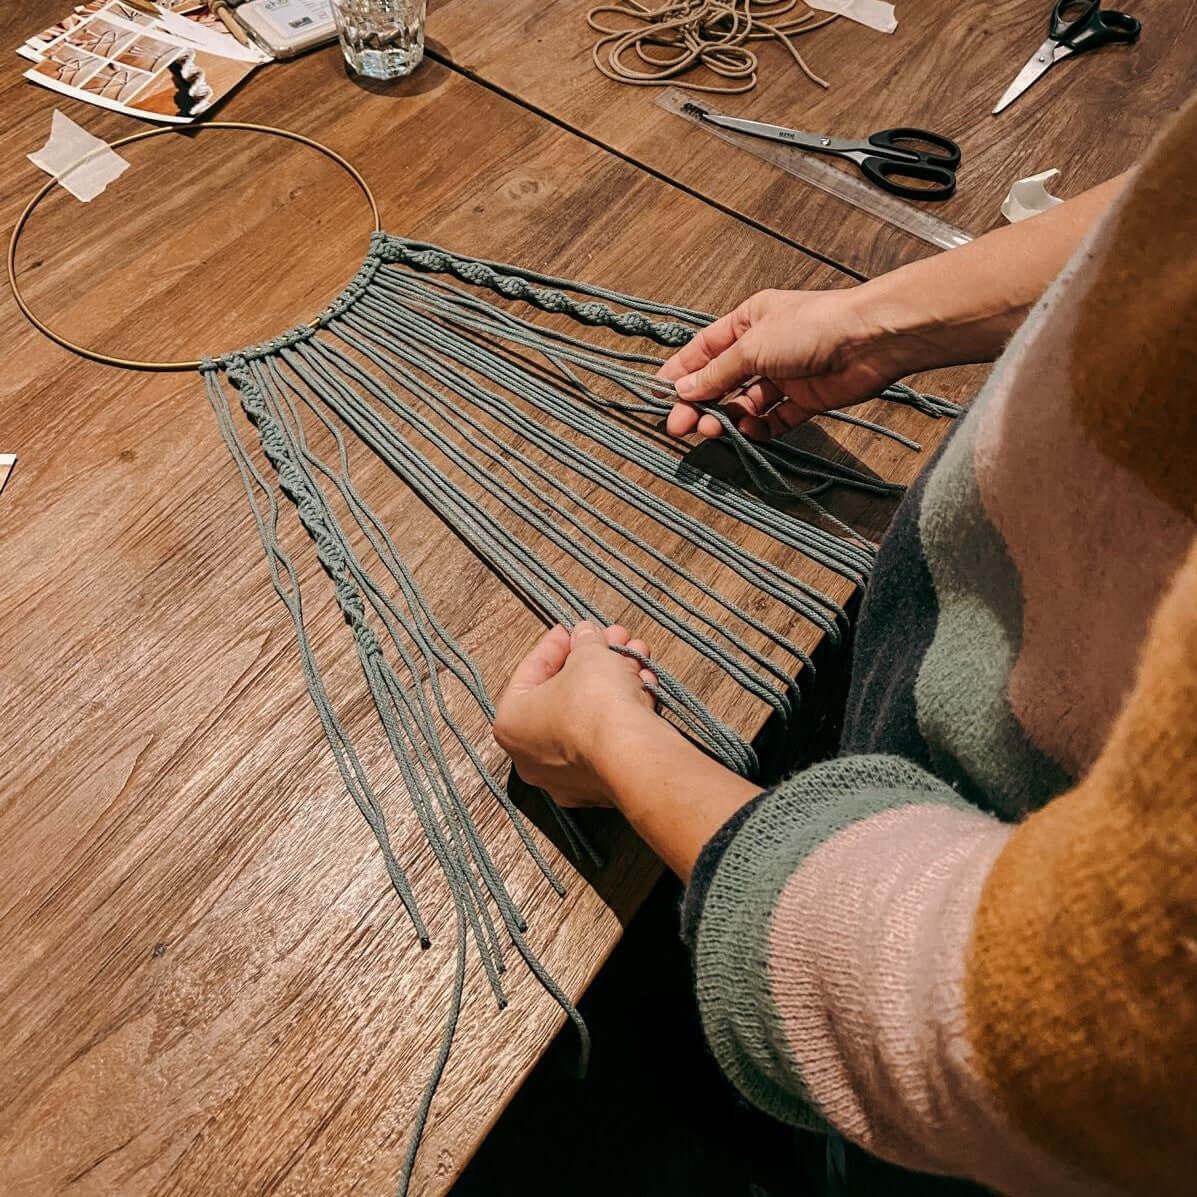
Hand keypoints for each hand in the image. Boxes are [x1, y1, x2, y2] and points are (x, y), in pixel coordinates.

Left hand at [493, 621, 665, 806]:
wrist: (632, 755)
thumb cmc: (594, 702)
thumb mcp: (588, 655)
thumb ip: (585, 641)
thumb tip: (586, 635)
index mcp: (511, 724)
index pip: (530, 672)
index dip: (556, 644)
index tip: (575, 629)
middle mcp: (532, 755)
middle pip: (565, 694)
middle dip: (593, 662)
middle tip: (613, 640)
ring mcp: (566, 775)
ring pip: (590, 717)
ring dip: (615, 681)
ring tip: (637, 656)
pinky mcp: (600, 786)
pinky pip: (608, 739)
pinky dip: (624, 711)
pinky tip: (645, 685)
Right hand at [659, 286, 915, 440]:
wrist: (868, 342)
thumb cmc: (809, 328)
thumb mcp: (751, 347)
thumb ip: (717, 373)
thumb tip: (682, 391)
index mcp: (747, 322)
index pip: (703, 351)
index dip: (680, 373)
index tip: (657, 397)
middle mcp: (763, 348)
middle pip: (721, 381)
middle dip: (700, 403)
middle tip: (680, 427)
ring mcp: (784, 375)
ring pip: (745, 403)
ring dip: (727, 417)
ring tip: (714, 430)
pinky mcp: (805, 399)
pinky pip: (774, 420)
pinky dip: (760, 429)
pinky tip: (749, 432)